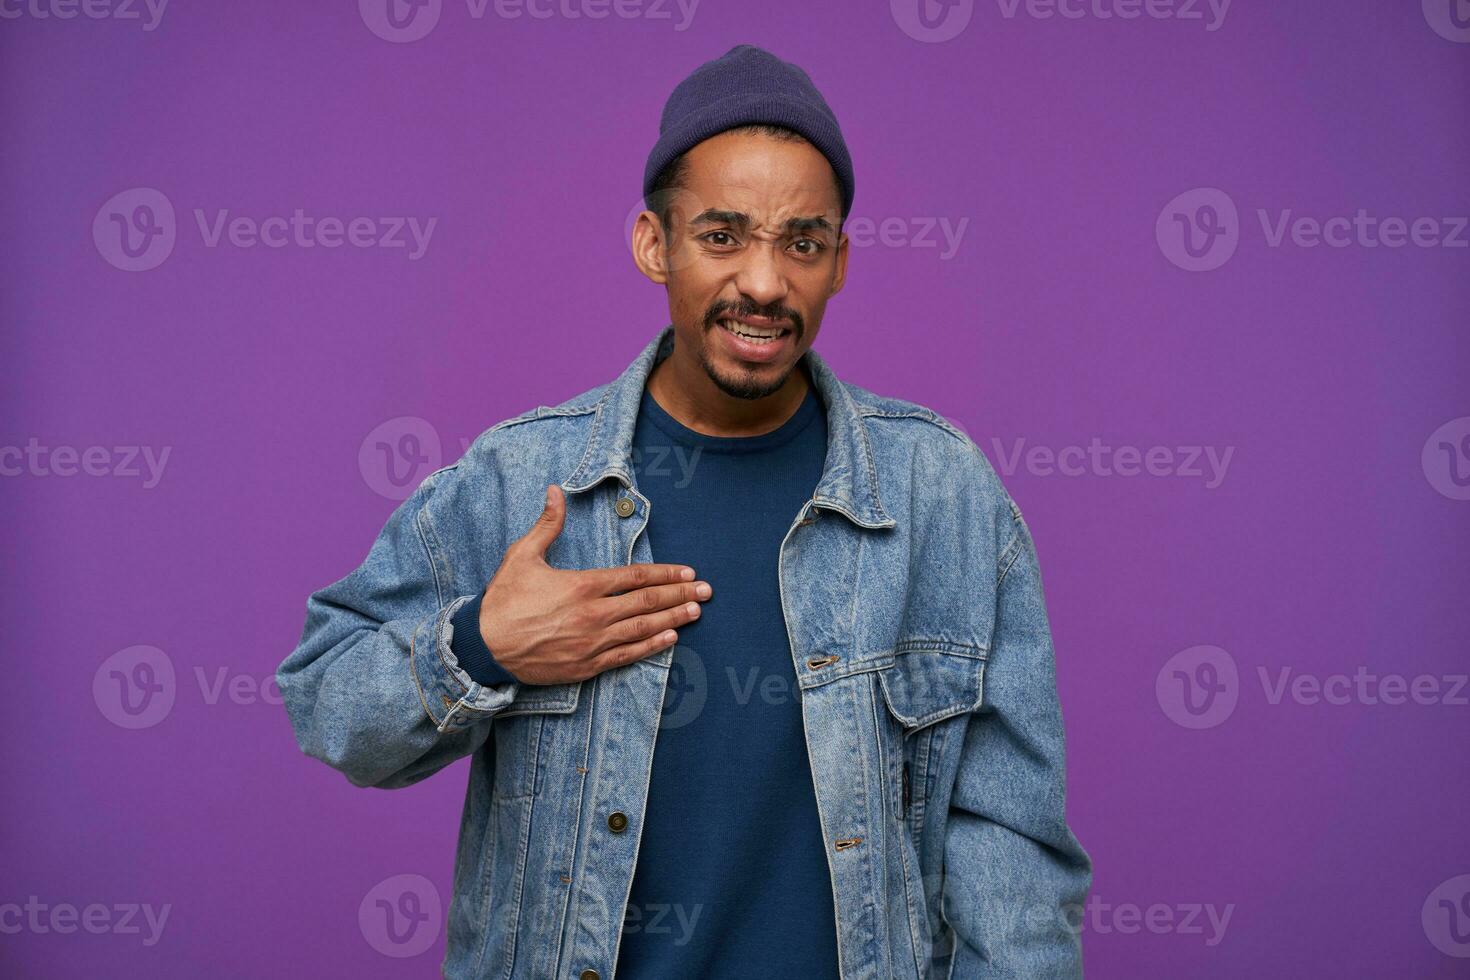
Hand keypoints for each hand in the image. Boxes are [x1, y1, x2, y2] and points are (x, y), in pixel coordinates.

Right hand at [477, 484, 711, 684]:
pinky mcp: (586, 666)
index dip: (664, 573)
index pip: (634, 577)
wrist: (482, 646)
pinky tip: (670, 640)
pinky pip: (626, 656)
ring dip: (673, 619)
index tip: (687, 572)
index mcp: (582, 585)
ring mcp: (592, 643)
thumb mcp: (522, 555)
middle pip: (646, 602)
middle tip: (707, 592)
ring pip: (642, 630)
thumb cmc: (502, 599)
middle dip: (679, 595)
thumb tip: (556, 490)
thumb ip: (547, 524)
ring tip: (696, 612)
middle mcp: (593, 614)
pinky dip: (651, 648)